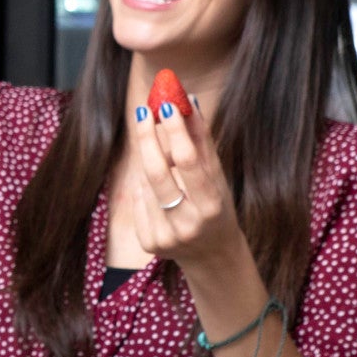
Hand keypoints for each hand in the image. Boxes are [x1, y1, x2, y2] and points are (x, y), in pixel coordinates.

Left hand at [130, 93, 248, 281]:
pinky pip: (139, 200)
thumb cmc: (217, 207)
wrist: (212, 255)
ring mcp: (165, 236)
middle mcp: (187, 224)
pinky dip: (146, 187)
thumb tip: (188, 100)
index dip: (175, 132)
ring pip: (145, 183)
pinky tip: (160, 191)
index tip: (165, 105)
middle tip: (143, 111)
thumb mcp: (217, 177)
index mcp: (210, 207)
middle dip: (148, 138)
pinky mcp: (148, 243)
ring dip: (151, 163)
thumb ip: (201, 141)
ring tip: (161, 155)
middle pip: (157, 172)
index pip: (188, 162)